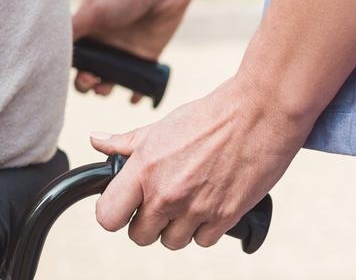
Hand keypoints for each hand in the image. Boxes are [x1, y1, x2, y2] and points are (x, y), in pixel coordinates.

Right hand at [72, 0, 199, 102]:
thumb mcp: (93, 12)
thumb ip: (70, 32)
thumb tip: (45, 48)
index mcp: (87, 32)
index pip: (71, 58)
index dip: (67, 71)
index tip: (75, 72)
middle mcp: (103, 45)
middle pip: (87, 74)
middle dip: (85, 83)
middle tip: (92, 80)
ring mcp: (123, 53)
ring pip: (109, 82)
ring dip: (104, 90)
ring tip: (105, 88)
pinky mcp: (145, 59)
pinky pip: (137, 84)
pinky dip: (135, 94)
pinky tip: (134, 97)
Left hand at [89, 78, 311, 248]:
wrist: (259, 113)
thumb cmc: (210, 116)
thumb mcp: (161, 126)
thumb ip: (125, 142)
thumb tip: (97, 141)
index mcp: (144, 169)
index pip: (108, 217)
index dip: (114, 214)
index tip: (125, 207)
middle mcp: (166, 193)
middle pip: (139, 236)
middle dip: (147, 224)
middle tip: (161, 204)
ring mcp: (195, 208)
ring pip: (171, 242)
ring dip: (177, 228)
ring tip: (188, 203)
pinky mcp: (225, 216)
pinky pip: (203, 241)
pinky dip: (205, 229)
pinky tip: (209, 206)